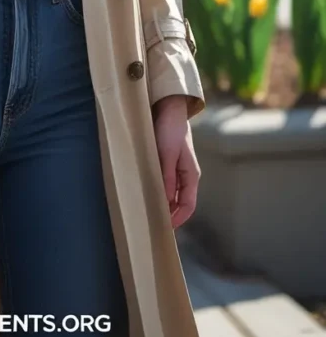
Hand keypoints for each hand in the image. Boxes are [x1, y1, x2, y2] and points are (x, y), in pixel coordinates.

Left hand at [152, 96, 199, 229]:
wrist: (168, 109)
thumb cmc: (169, 130)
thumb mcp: (167, 155)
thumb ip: (166, 178)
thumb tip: (164, 202)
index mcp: (191, 175)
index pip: (188, 206)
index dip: (177, 219)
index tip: (162, 228)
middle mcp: (186, 176)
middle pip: (180, 203)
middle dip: (169, 214)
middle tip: (151, 223)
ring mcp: (178, 170)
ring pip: (171, 194)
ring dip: (162, 203)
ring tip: (147, 211)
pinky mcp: (168, 163)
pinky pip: (165, 184)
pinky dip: (158, 191)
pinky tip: (146, 193)